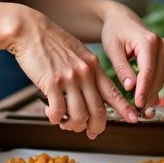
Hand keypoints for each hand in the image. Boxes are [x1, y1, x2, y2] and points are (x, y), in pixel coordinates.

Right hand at [9, 9, 141, 140]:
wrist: (29, 30)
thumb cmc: (50, 43)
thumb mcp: (77, 54)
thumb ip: (86, 72)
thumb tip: (88, 97)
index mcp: (93, 65)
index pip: (113, 91)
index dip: (124, 108)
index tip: (134, 119)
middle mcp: (85, 72)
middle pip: (98, 111)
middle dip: (96, 127)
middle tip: (90, 133)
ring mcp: (69, 78)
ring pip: (79, 116)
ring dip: (72, 125)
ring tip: (64, 122)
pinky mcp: (52, 82)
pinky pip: (58, 112)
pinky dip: (54, 118)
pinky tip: (50, 113)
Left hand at [100, 3, 163, 113]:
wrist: (121, 18)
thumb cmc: (114, 32)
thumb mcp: (112, 49)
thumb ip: (121, 68)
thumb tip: (130, 88)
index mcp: (148, 41)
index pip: (148, 71)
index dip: (143, 90)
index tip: (138, 105)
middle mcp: (161, 44)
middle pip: (157, 77)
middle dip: (149, 96)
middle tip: (140, 115)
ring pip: (160, 78)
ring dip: (152, 95)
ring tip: (144, 113)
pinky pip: (159, 75)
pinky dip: (153, 88)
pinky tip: (147, 103)